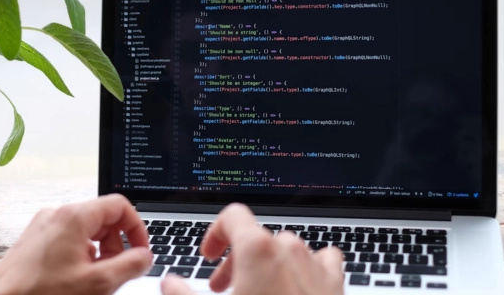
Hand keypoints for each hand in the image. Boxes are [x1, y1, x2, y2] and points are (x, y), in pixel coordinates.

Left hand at [0, 194, 151, 294]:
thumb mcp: (96, 284)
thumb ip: (129, 266)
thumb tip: (145, 256)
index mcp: (74, 217)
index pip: (120, 206)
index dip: (136, 228)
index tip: (140, 251)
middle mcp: (58, 214)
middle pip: (103, 217)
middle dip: (116, 243)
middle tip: (116, 270)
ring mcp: (44, 224)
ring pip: (87, 228)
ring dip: (100, 250)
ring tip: (96, 277)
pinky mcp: (36, 238)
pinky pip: (69, 237)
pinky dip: (82, 253)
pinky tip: (77, 277)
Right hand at [161, 204, 343, 294]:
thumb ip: (182, 294)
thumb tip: (170, 283)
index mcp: (258, 249)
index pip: (232, 216)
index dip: (214, 234)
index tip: (208, 256)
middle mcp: (289, 249)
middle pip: (256, 237)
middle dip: (235, 260)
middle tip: (222, 288)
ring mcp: (315, 264)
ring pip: (285, 249)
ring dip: (266, 265)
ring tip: (257, 292)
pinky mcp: (334, 283)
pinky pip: (322, 260)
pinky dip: (305, 268)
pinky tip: (296, 287)